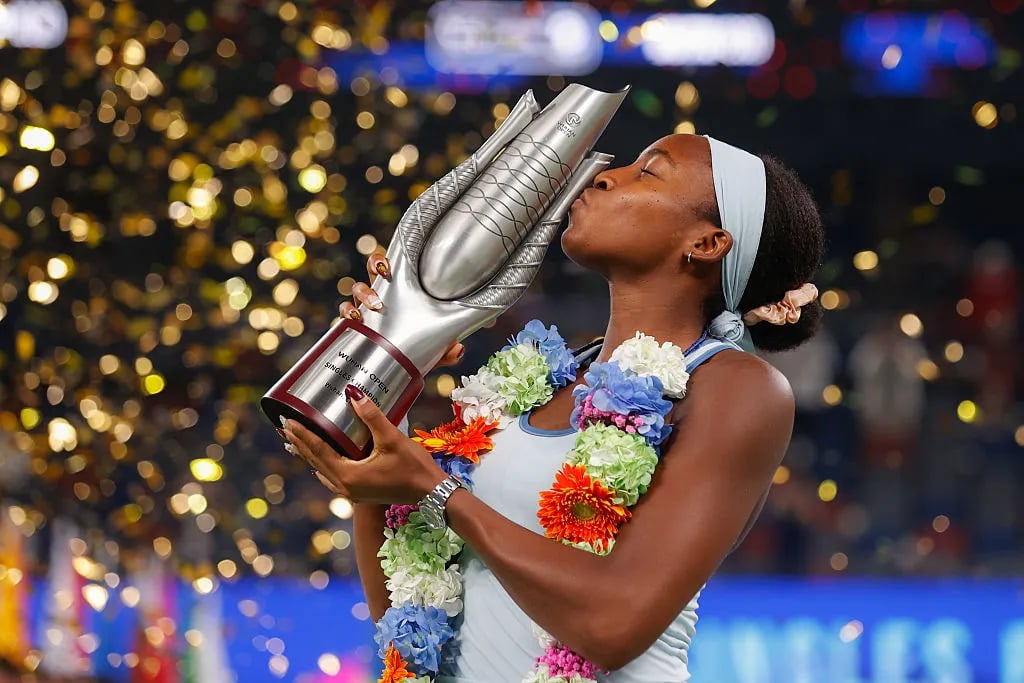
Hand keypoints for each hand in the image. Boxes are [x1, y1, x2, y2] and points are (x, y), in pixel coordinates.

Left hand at [283, 384, 447, 504]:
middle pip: (315, 460)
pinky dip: (323, 464)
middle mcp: (345, 487)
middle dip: (300, 443)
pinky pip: (332, 477)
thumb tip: (353, 393)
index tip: (288, 420)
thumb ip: (371, 416)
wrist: (431, 493)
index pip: (318, 450)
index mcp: (348, 475)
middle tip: (284, 426)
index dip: (302, 434)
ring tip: (295, 441)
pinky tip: (321, 461)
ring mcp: (351, 492)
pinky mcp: (360, 492)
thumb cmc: (414, 467)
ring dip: (309, 453)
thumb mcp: (392, 439)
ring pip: (322, 470)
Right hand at [339, 253, 465, 367]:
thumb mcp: (432, 353)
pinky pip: (343, 315)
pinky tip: (354, 320)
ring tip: (374, 306)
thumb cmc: (415, 354)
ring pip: (355, 290)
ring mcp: (364, 311)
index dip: (386, 262)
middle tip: (383, 276)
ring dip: (362, 293)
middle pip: (371, 271)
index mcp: (399, 295)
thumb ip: (444, 351)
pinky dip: (345, 315)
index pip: (392, 270)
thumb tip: (457, 348)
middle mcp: (380, 297)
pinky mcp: (352, 327)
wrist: (396, 376)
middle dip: (373, 268)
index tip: (389, 267)